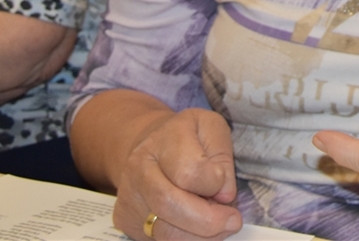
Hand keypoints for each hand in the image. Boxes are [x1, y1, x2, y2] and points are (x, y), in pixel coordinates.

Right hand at [110, 108, 241, 240]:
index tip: (225, 185)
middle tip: (232, 221)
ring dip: (198, 235)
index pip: (190, 172)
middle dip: (208, 221)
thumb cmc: (189, 137)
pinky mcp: (126, 218)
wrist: (152, 143)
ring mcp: (129, 194)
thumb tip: (224, 196)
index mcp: (166, 137)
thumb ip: (223, 160)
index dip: (215, 184)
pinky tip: (196, 227)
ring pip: (163, 230)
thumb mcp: (213, 130)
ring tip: (218, 227)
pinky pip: (157, 239)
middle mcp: (140, 165)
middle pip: (170, 204)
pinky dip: (184, 238)